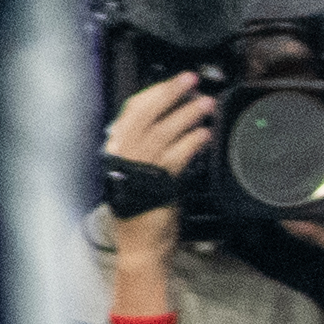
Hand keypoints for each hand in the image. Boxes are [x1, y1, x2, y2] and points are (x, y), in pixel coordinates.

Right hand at [98, 72, 213, 253]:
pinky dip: (191, 143)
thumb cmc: (144, 209)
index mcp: (118, 149)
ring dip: (186, 114)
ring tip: (205, 103)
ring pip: (161, 132)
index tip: (174, 82)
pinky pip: (174, 156)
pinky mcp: (155, 183)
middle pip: (144, 115)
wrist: (140, 244)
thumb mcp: (143, 172)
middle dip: (169, 93)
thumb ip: (151, 148)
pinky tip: (205, 134)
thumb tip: (172, 121)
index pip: (132, 112)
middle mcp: (123, 155)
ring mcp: (138, 168)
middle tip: (191, 79)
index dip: (154, 93)